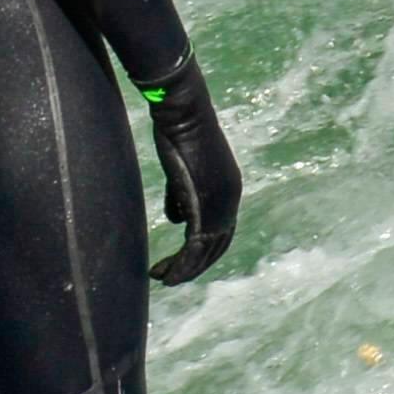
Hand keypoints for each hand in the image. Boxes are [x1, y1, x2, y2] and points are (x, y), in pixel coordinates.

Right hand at [141, 69, 244, 282]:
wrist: (182, 115)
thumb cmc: (178, 134)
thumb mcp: (181, 172)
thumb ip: (181, 197)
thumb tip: (176, 221)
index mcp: (229, 190)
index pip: (221, 230)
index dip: (202, 249)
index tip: (181, 260)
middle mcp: (231, 201)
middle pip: (216, 247)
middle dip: (193, 266)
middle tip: (170, 277)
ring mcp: (220, 205)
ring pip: (204, 252)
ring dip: (183, 270)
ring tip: (163, 279)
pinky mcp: (204, 207)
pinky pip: (193, 248)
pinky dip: (180, 266)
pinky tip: (166, 274)